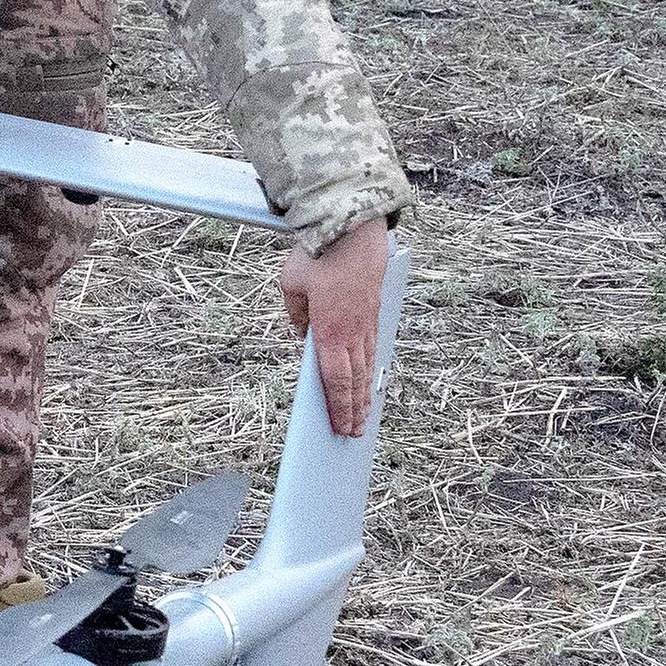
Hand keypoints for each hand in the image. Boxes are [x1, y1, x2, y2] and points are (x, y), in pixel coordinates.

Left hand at [279, 216, 391, 436]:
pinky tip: (369, 380)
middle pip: (353, 381)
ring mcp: (366, 324)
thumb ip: (296, 315)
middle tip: (353, 434)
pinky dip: (370, 370)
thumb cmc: (319, 257)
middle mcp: (352, 333)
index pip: (333, 379)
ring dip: (364, 395)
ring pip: (365, 368)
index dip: (337, 406)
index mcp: (329, 332)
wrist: (354, 231)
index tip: (338, 427)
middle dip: (353, 410)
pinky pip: (372, 350)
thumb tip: (302, 335)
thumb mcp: (292, 286)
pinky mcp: (373, 314)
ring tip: (364, 418)